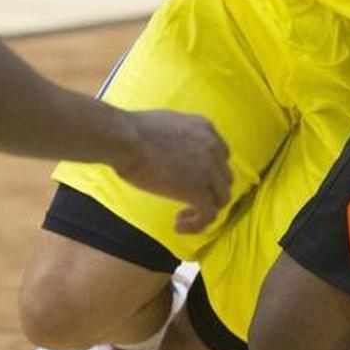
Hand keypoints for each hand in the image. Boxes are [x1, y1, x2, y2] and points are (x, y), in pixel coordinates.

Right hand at [115, 109, 231, 233]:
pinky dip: (197, 225)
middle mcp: (212, 146)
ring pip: (221, 198)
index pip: (221, 156)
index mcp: (205, 128)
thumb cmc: (133, 131)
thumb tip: (177, 154)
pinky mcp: (197, 189)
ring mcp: (208, 168)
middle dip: (209, 193)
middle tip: (188, 202)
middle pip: (224, 178)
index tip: (192, 182)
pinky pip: (208, 215)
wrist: (126, 139)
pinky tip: (178, 226)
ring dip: (204, 210)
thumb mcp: (168, 123)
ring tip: (182, 217)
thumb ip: (181, 137)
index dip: (209, 174)